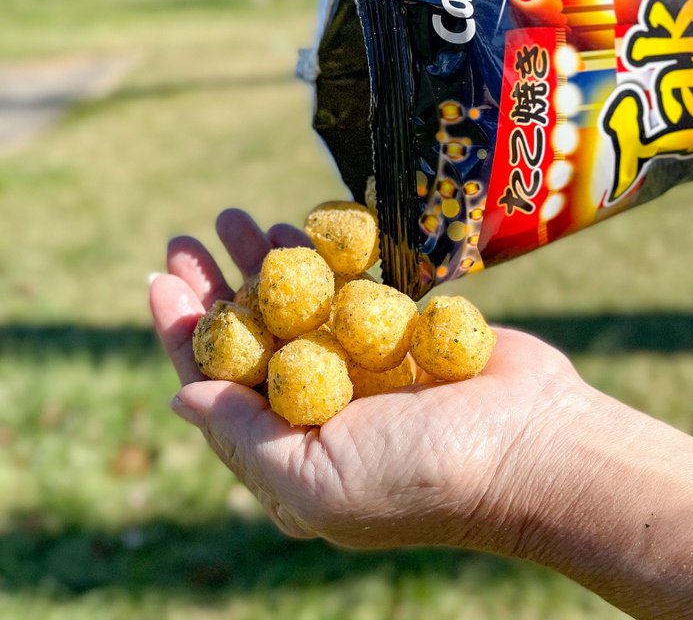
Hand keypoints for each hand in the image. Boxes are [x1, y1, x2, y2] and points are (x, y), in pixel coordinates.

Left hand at [149, 208, 584, 551]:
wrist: (532, 446)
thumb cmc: (422, 475)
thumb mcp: (315, 478)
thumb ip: (243, 437)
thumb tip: (178, 396)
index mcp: (291, 454)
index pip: (217, 387)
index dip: (183, 332)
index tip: (158, 279)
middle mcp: (322, 411)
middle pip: (251, 335)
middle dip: (214, 285)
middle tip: (185, 235)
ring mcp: (363, 368)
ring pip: (296, 303)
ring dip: (262, 260)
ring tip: (232, 216)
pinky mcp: (403, 332)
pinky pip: (349, 286)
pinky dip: (322, 256)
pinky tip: (297, 225)